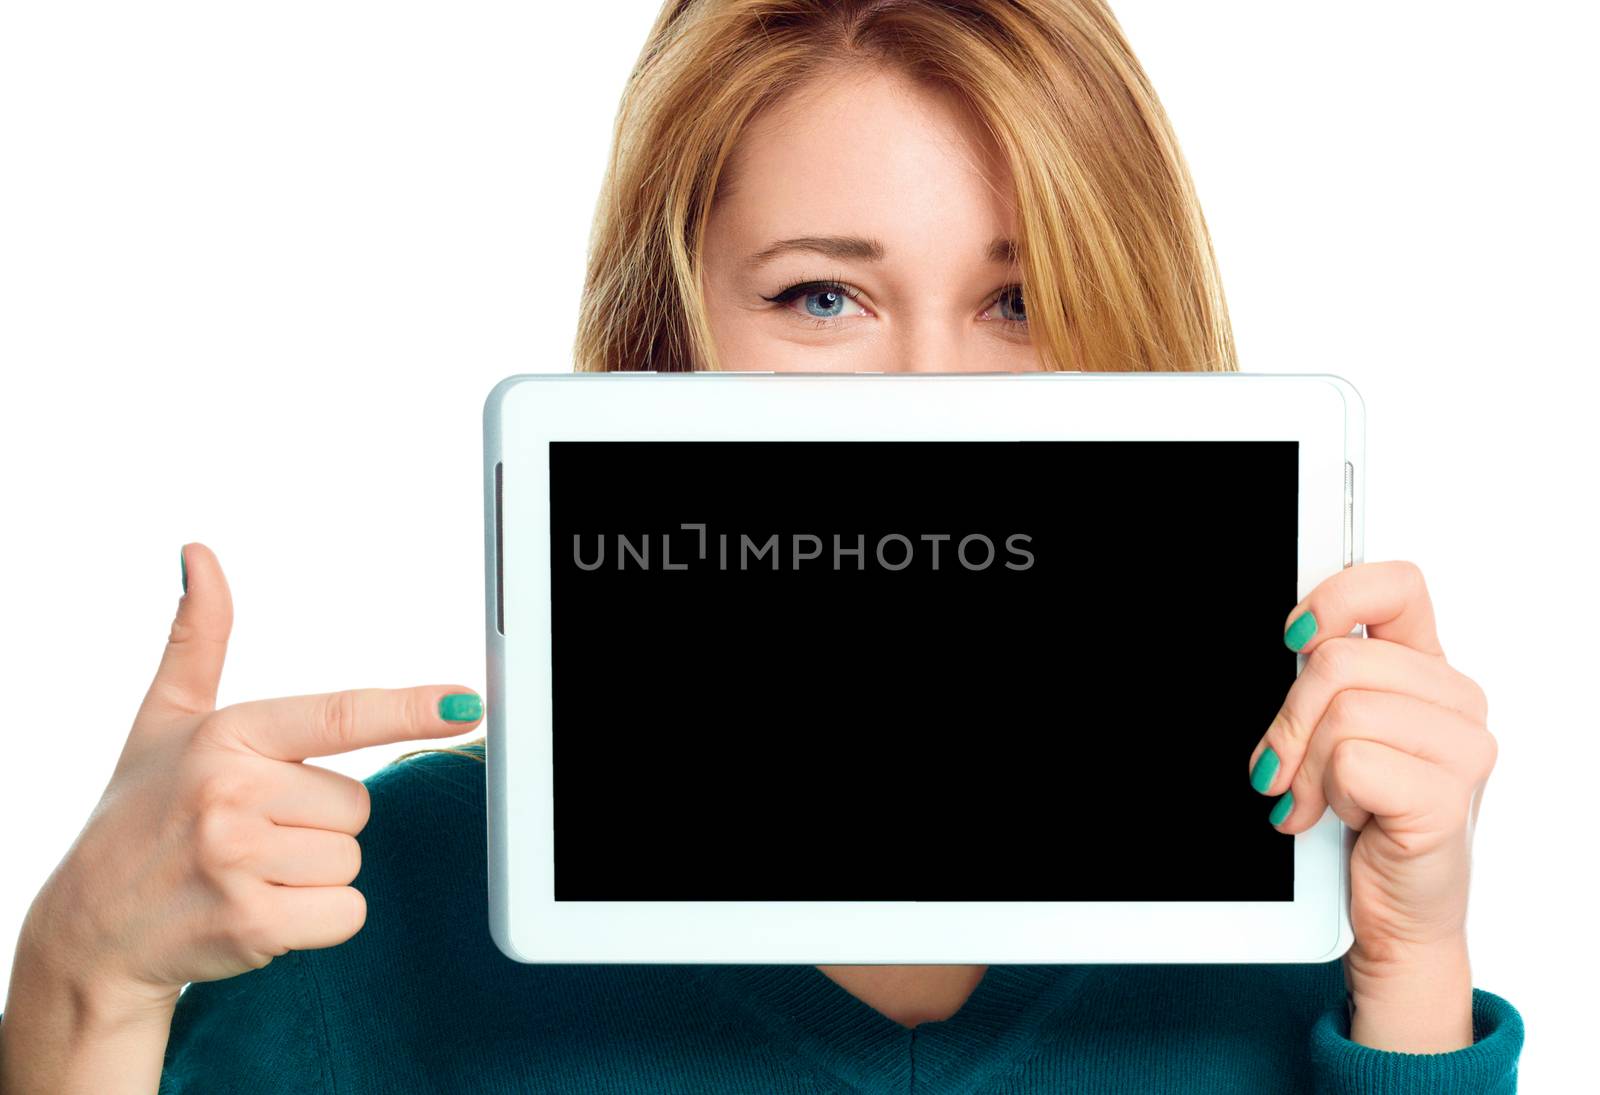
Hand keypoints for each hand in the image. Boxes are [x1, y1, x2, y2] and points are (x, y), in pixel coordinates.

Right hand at [15, 542, 484, 1014]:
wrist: (90, 930)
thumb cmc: (140, 816)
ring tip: (247, 873)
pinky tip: (257, 913)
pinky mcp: (252, 925)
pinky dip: (316, 921)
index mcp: (227, 734)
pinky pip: (346, 912)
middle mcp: (230, 792)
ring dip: (313, 874)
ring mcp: (239, 860)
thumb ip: (197, 638)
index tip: (466, 701)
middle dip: (317, 823)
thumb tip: (199, 553)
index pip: (339, 715)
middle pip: (357, 804)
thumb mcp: (162, 721)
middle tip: (252, 833)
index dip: (409, 708)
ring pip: (352, 858)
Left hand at [1244, 560, 1494, 1051]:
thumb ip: (1319, 685)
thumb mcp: (1328, 736)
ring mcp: (1461, 747)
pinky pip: (1354, 762)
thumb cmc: (1359, 819)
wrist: (1389, 911)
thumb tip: (1286, 644)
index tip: (1293, 638)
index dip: (1335, 599)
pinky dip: (1329, 795)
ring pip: (1343, 712)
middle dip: (1288, 720)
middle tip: (1280, 767)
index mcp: (1423, 668)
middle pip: (1339, 662)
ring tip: (1319, 799)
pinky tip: (1347, 818)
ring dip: (1306, 766)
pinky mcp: (1448, 795)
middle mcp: (1452, 698)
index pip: (1396, 585)